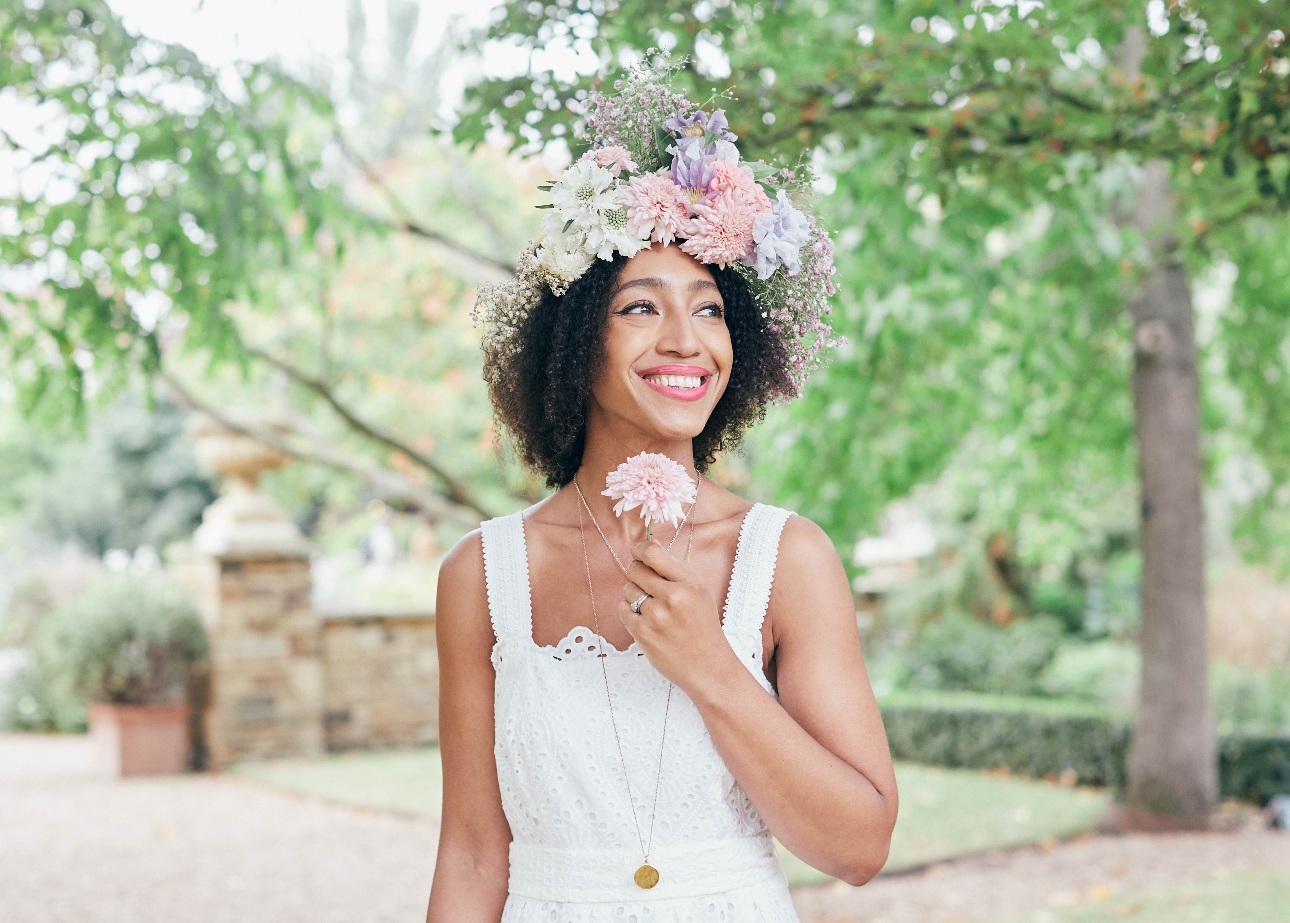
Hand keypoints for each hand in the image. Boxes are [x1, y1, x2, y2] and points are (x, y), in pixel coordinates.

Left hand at [619, 539, 738, 693]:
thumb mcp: (699, 592)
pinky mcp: (642, 634)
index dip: (639, 548)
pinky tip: (647, 621)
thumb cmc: (703, 627)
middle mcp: (672, 597)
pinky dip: (630, 613)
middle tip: (646, 584)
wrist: (708, 667)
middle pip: (635, 569)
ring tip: (654, 610)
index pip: (653, 554)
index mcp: (689, 583)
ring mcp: (656, 617)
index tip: (636, 550)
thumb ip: (674, 571)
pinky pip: (623, 610)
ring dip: (635, 596)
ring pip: (628, 590)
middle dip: (637, 573)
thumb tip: (647, 546)